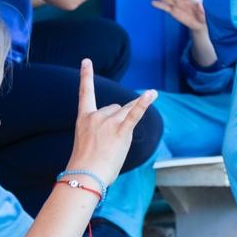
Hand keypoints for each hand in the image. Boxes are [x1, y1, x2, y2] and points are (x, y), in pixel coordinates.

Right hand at [65, 59, 156, 186]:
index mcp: (84, 118)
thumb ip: (100, 131)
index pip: (85, 93)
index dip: (86, 76)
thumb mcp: (88, 142)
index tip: (86, 61)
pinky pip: (135, 114)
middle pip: (115, 108)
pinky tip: (152, 93)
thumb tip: (118, 129)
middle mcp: (96, 115)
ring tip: (116, 141)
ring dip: (126, 124)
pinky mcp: (121, 131)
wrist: (85, 175)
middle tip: (108, 144)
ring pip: (126, 112)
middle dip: (117, 121)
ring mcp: (109, 122)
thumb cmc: (87, 165)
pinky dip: (144, 104)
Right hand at [151, 0, 206, 31]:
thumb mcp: (207, 14)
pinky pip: (166, 7)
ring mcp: (178, 5)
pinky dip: (160, 5)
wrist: (201, 24)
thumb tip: (200, 4)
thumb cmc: (206, 16)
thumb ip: (203, 9)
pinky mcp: (174, 11)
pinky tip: (153, 3)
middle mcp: (183, 0)